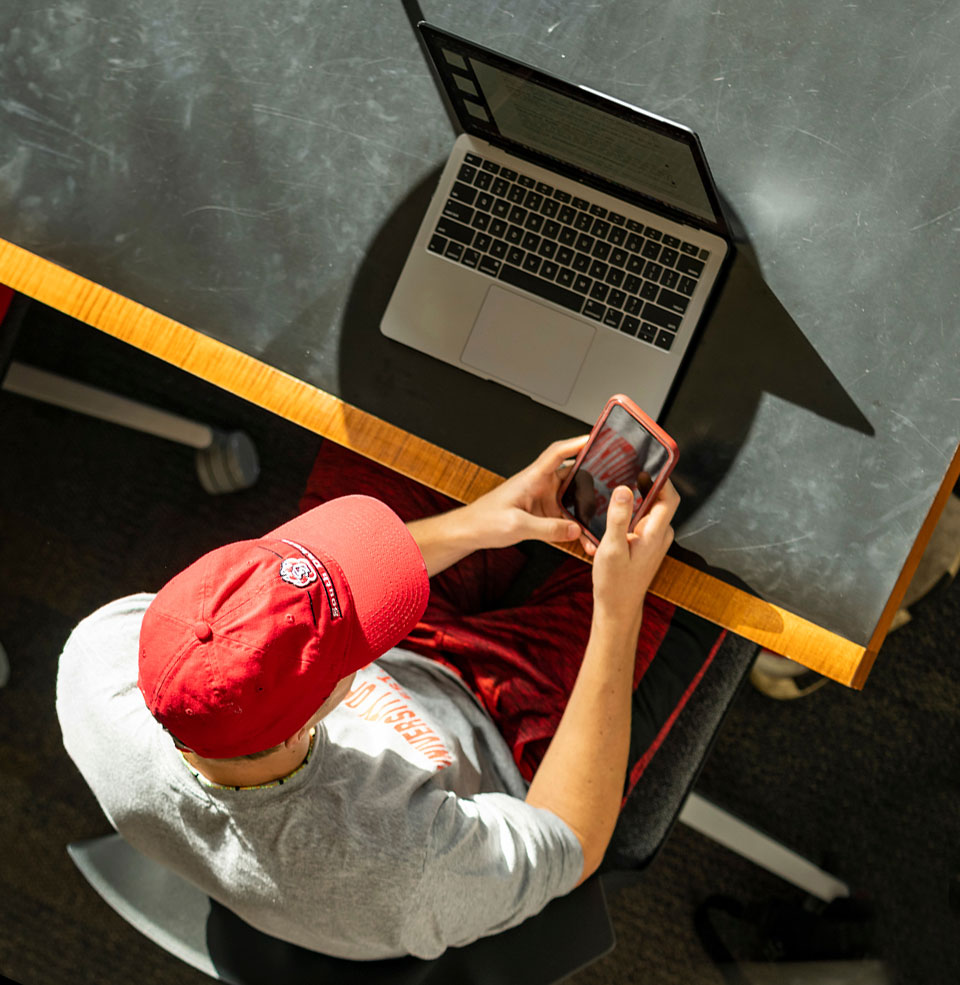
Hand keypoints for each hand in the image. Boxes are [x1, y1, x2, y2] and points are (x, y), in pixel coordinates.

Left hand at [460, 436, 590, 550]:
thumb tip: (575, 529)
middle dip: (592, 481)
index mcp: (531, 478)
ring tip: (601, 520)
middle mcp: (539, 485)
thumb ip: (548, 529)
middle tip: (612, 485)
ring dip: (585, 511)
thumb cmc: (484, 521)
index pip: (557, 453)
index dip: (576, 443)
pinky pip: (563, 518)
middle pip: (572, 476)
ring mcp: (541, 499)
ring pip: (571, 500)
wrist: (469, 532)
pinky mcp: (540, 514)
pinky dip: (574, 527)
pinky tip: (583, 537)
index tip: (595, 438)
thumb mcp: (517, 526)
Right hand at [591, 480, 678, 634]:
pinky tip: (615, 511)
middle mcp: (660, 535)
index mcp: (655, 533)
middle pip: (660, 500)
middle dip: (645, 483)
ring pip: (650, 510)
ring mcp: (654, 540)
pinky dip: (632, 511)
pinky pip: (643, 520)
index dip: (662, 478)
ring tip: (617, 486)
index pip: (669, 497)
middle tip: (626, 469)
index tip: (648, 463)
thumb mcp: (611, 548)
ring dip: (636, 497)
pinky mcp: (646, 545)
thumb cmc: (615, 583)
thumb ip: (618, 518)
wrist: (617, 608)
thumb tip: (623, 490)